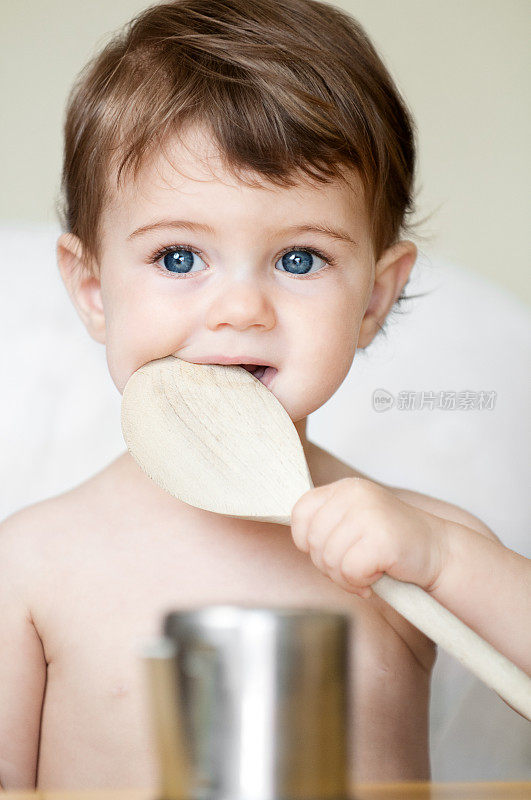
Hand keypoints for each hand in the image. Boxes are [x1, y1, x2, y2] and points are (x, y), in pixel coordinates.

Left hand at [290, 477, 447, 597]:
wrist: (438, 552)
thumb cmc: (391, 544)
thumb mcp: (354, 522)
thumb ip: (326, 525)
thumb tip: (299, 540)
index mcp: (344, 488)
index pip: (300, 512)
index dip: (306, 540)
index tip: (329, 550)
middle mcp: (354, 494)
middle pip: (313, 542)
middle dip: (329, 566)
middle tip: (354, 568)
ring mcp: (369, 514)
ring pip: (329, 559)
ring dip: (346, 578)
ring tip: (367, 573)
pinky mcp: (382, 538)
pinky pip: (350, 571)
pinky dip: (360, 583)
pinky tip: (377, 576)